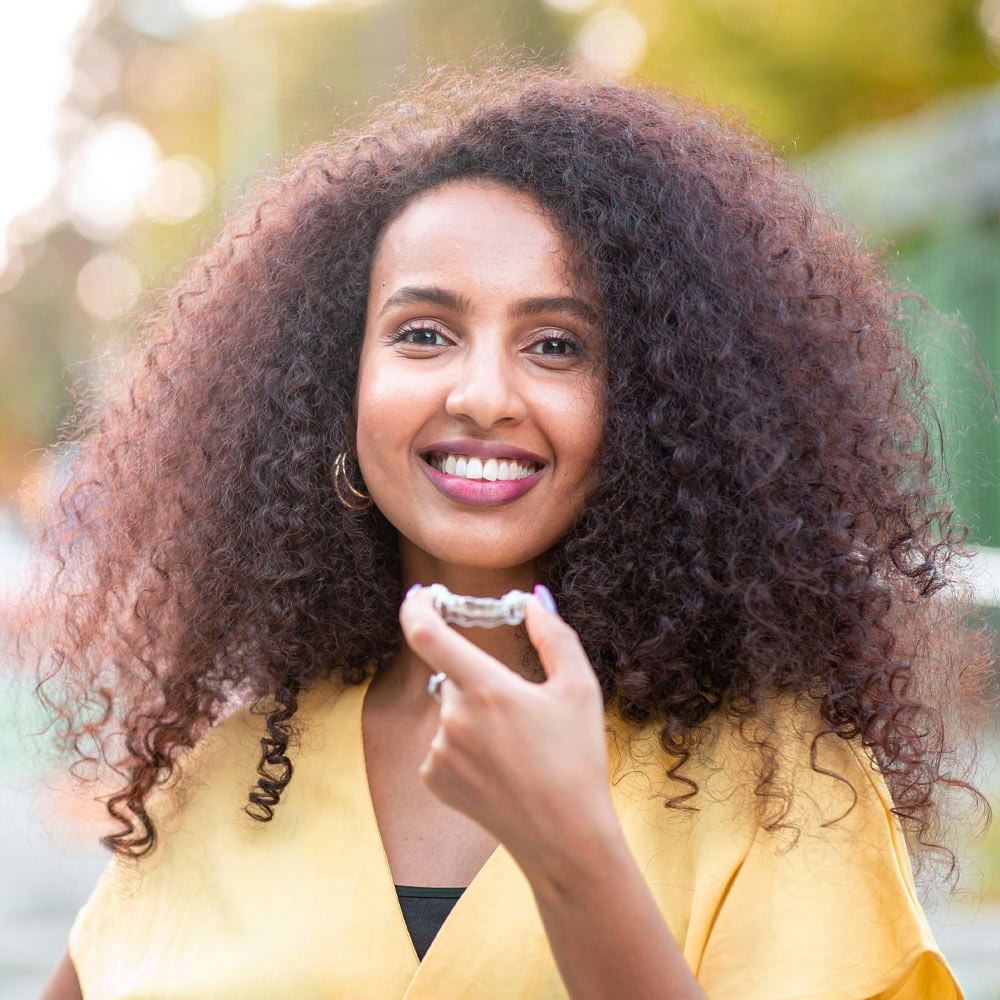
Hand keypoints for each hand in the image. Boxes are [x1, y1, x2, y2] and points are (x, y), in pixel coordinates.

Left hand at [398, 586, 617, 876]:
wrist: (565, 838)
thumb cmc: (577, 760)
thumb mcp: (579, 689)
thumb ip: (554, 635)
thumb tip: (533, 598)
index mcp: (486, 688)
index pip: (427, 634)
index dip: (416, 607)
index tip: (420, 595)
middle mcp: (453, 718)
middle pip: (453, 676)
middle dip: (479, 682)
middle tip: (519, 712)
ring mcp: (439, 752)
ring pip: (450, 712)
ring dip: (474, 716)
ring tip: (517, 751)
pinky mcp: (434, 779)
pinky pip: (443, 745)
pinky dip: (464, 748)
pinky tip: (499, 770)